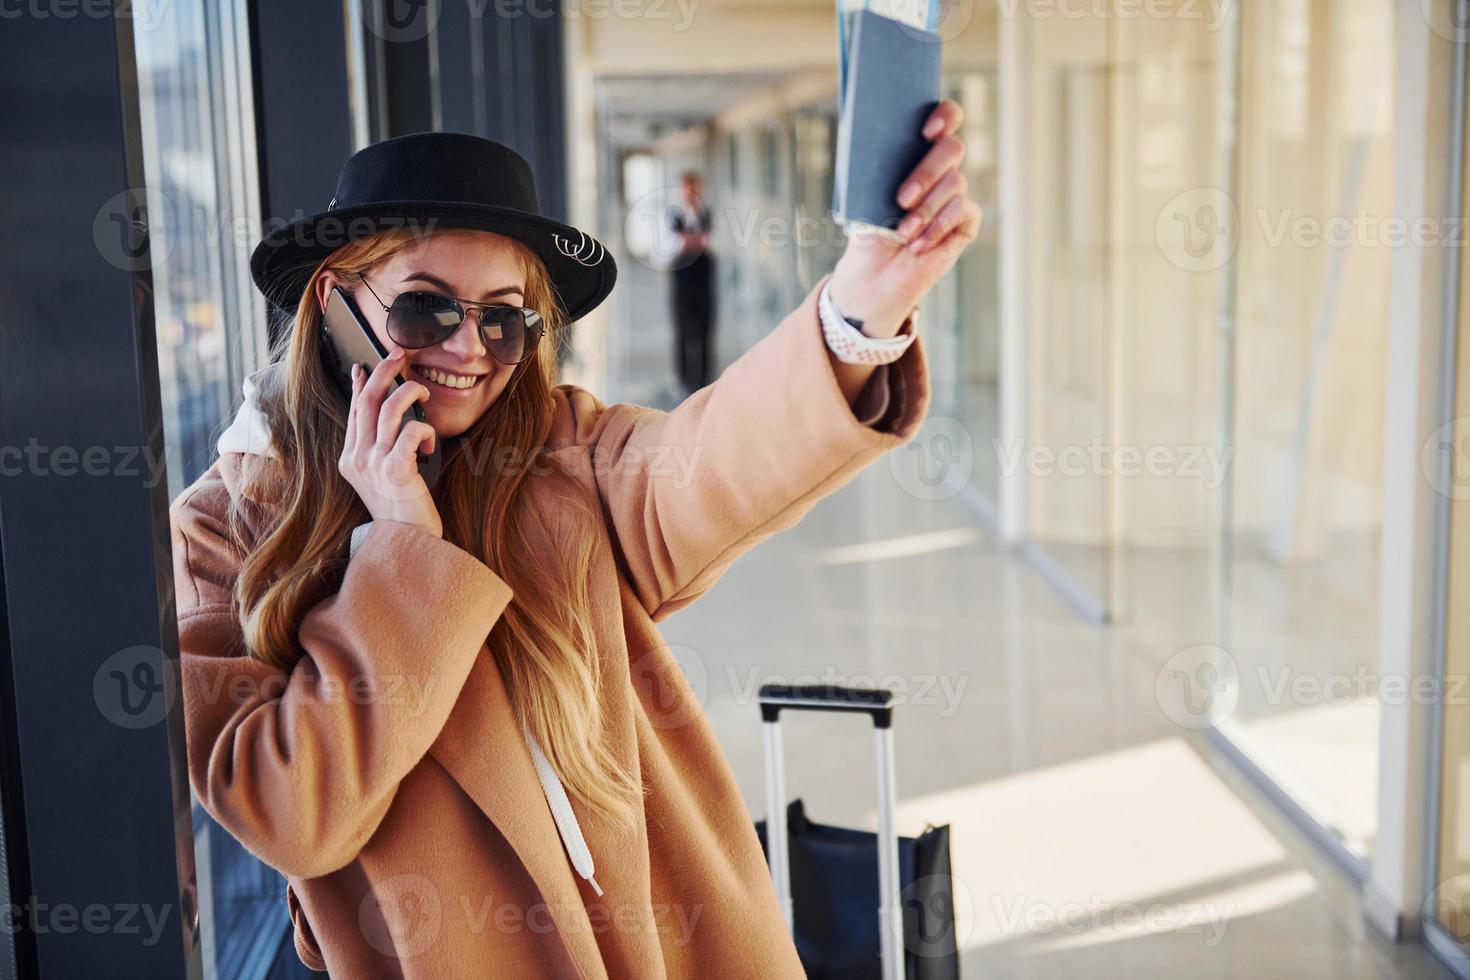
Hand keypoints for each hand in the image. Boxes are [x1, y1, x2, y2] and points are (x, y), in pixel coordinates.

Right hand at [339, 348, 442, 538]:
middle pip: (366, 401)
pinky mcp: (395, 471)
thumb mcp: (385, 475)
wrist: (408, 542)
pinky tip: (430, 442)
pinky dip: (424, 429)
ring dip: (409, 392)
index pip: (353, 411)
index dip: (359, 385)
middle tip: (399, 354)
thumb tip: (391, 414)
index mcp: (351, 459)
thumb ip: (382, 447)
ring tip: (424, 392)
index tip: (364, 366)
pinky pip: (409, 432)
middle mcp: (357, 459)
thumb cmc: (403, 509)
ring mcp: (373, 465)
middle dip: (384, 371)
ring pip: (388, 409)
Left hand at [828, 99, 982, 334]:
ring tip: (902, 232)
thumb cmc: (868, 230)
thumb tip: (883, 144)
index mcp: (918, 152)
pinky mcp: (965, 223)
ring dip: (925, 210)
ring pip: (955, 184)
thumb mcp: (868, 194)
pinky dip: (937, 228)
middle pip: (952, 148)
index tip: (926, 130)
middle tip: (902, 198)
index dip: (944, 116)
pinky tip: (917, 244)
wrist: (872, 275)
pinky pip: (962, 212)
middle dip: (927, 172)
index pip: (946, 119)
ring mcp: (956, 195)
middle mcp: (942, 169)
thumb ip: (882, 166)